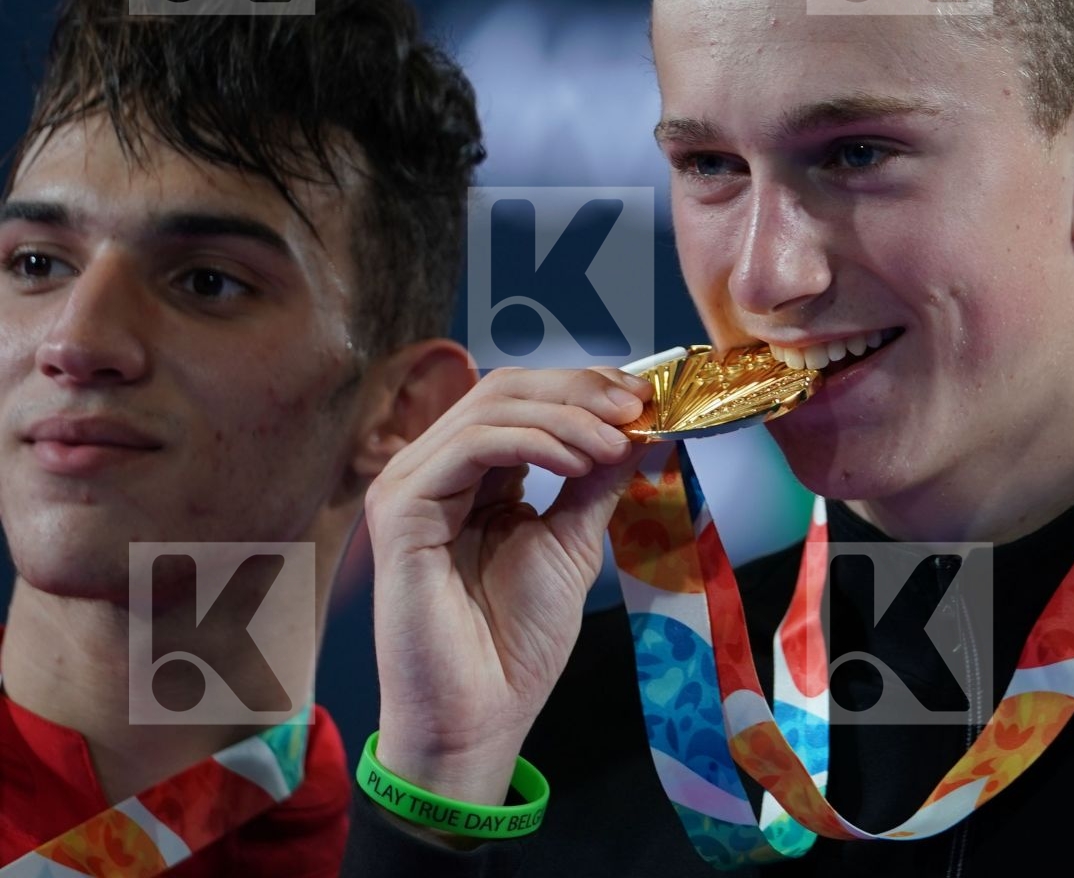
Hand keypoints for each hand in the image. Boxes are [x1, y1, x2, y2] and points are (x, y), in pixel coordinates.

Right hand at [360, 365, 653, 809]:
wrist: (480, 714)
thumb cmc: (516, 640)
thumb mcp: (572, 540)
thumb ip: (595, 479)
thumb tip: (637, 424)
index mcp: (470, 473)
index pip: (523, 398)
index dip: (584, 386)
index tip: (647, 397)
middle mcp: (432, 468)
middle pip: (506, 388)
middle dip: (580, 389)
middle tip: (636, 408)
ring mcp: (410, 484)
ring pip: (492, 407)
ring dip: (567, 416)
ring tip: (616, 442)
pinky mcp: (400, 508)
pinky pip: (473, 446)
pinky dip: (535, 442)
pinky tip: (577, 463)